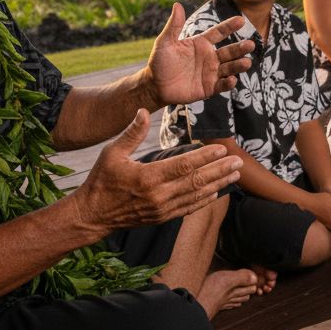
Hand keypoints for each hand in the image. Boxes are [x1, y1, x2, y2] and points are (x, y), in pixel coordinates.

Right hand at [72, 110, 241, 232]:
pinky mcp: (162, 218)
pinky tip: (217, 192)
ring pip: (197, 196)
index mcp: (148, 178)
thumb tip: (144, 111)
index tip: (222, 149)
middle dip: (219, 171)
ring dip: (218, 184)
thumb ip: (132, 133)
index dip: (205, 157)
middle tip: (239, 162)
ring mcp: (162, 209)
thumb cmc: (101, 181)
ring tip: (235, 175)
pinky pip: (188, 208)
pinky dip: (204, 200)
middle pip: (197, 181)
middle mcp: (159, 196)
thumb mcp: (112, 153)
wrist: (92, 215)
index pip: (184, 166)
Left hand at [148, 4, 254, 106]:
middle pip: (228, 51)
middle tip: (251, 44)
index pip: (218, 33)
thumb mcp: (165, 42)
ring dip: (238, 65)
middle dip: (240, 48)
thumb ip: (174, 25)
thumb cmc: (159, 62)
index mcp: (201, 43)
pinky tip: (233, 80)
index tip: (241, 20)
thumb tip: (177, 4)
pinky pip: (221, 85)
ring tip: (246, 62)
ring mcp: (210, 73)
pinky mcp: (208, 88)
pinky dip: (228, 83)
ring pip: (229, 67)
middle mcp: (209, 57)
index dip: (229, 26)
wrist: (155, 85)